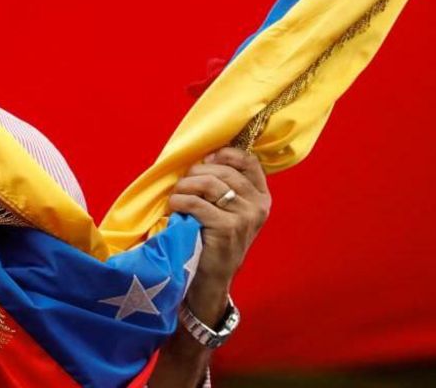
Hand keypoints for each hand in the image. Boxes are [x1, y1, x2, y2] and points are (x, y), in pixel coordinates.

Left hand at [169, 147, 270, 290]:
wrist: (212, 279)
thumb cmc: (213, 239)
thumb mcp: (227, 210)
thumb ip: (224, 185)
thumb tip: (203, 157)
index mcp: (261, 197)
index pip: (249, 162)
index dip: (225, 155)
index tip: (206, 159)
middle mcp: (258, 206)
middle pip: (224, 171)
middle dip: (197, 172)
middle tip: (182, 183)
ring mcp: (245, 218)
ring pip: (210, 184)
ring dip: (186, 186)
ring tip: (176, 195)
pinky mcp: (227, 229)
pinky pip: (197, 203)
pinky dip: (180, 201)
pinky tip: (174, 207)